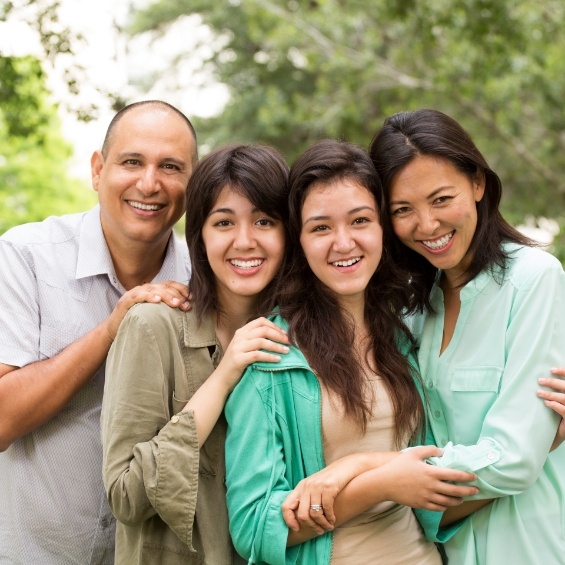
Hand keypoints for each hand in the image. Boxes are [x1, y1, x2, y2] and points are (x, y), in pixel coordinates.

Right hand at [105, 281, 189, 341]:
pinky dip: (149, 296)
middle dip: (177, 295)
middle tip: (186, 305)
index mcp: (153, 290)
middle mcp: (145, 289)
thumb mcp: (155, 314)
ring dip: (167, 296)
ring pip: (153, 289)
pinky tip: (157, 300)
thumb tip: (187, 309)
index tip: (192, 298)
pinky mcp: (126, 301)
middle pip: (164, 287)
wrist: (115, 330)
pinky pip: (138, 296)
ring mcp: (135, 293)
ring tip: (176, 303)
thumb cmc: (138, 321)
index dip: (182, 289)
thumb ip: (167, 309)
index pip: (170, 285)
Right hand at [213, 317, 289, 391]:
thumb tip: (277, 335)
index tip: (285, 334)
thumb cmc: (237, 363)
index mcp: (241, 331)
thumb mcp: (244, 347)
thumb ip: (254, 339)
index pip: (260, 321)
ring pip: (261, 342)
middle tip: (290, 342)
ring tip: (287, 351)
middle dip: (279, 335)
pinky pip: (258, 355)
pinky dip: (270, 357)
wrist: (221, 378)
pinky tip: (278, 360)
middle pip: (263, 330)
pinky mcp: (238, 359)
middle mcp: (239, 337)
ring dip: (277, 346)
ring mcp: (237, 348)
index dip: (275, 326)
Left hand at [282, 452, 397, 533]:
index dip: (289, 520)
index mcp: (300, 487)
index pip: (286, 506)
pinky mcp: (328, 487)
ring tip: (328, 527)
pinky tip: (333, 519)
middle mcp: (306, 486)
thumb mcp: (314, 488)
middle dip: (311, 526)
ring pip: (315, 514)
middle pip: (301, 514)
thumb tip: (301, 521)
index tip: (297, 529)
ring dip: (322, 524)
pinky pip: (326, 508)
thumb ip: (306, 499)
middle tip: (319, 530)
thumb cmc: (329, 481)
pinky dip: (330, 518)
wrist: (344, 467)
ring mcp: (317, 486)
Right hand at [377, 445, 477, 510]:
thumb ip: (429, 450)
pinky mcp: (422, 504)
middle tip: (476, 491)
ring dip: (458, 500)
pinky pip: (438, 508)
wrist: (385, 483)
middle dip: (468, 491)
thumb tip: (442, 451)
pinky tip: (447, 504)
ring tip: (462, 499)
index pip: (454, 475)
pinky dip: (445, 506)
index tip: (474, 477)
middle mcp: (431, 486)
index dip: (466, 476)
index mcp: (431, 472)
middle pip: (455, 491)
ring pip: (448, 502)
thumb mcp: (413, 453)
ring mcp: (427, 497)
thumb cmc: (398, 466)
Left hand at [537, 369, 564, 450]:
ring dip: (551, 394)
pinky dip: (555, 405)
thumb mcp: (559, 401)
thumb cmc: (559, 417)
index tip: (551, 369)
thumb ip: (558, 391)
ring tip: (538, 392)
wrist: (558, 435)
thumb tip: (544, 379)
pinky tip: (547, 403)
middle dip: (554, 382)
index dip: (564, 372)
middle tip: (540, 380)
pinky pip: (564, 411)